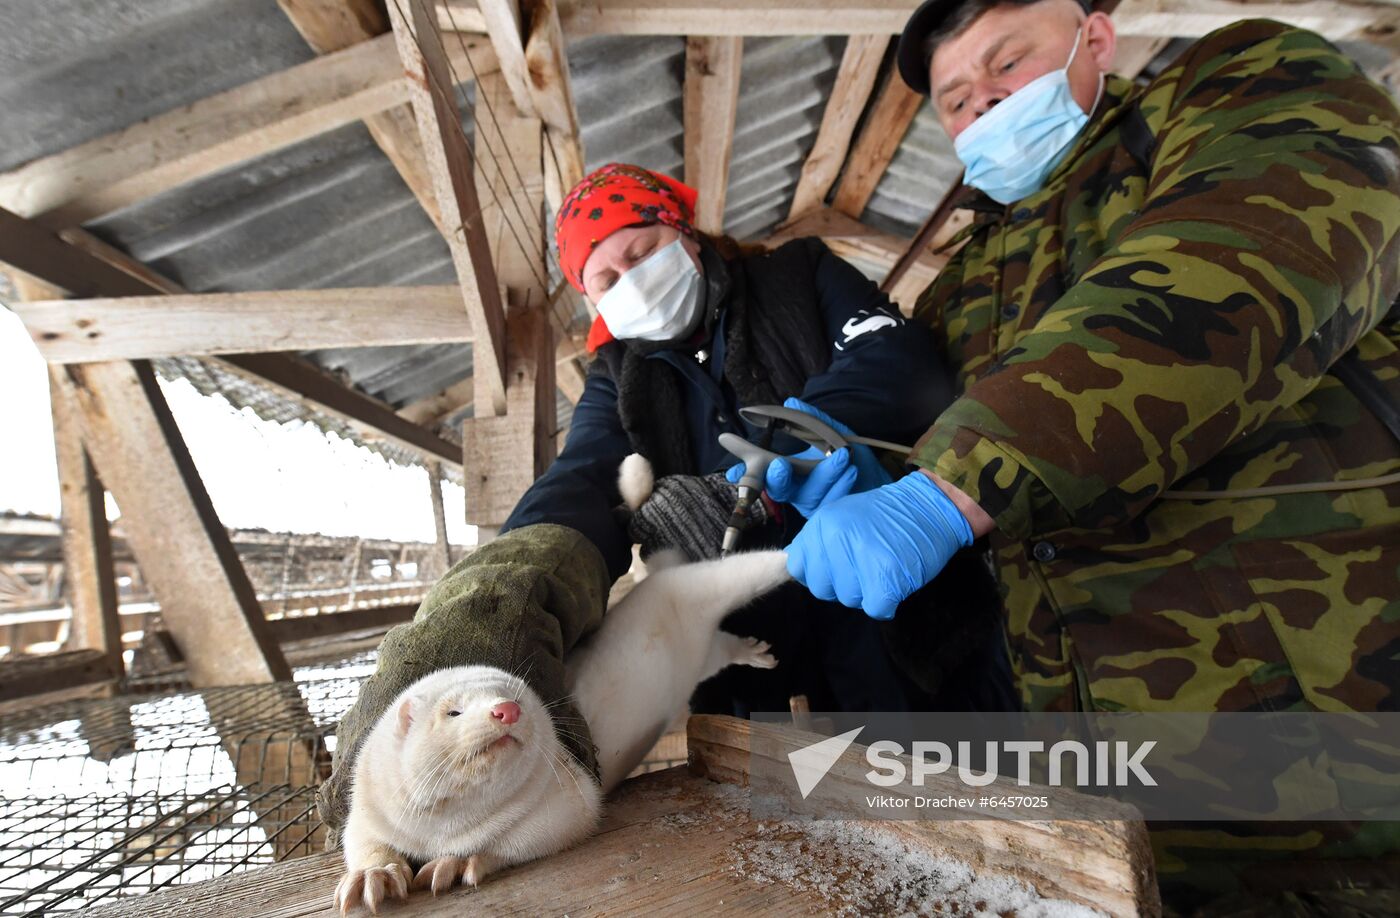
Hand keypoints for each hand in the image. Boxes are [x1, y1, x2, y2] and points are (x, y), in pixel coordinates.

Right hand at [726, 397, 892, 517]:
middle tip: (779, 465)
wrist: (879, 479)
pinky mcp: (833, 513)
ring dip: (824, 474)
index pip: (762, 476)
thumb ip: (810, 419)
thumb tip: (791, 402)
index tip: (734, 473)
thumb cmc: (850, 457)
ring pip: (811, 493)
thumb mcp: (832, 433)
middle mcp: (797, 490)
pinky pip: (833, 500)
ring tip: (840, 457)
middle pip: (779, 489)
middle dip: (777, 478)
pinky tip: (849, 470)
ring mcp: (814, 503)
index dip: (746, 476)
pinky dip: (841, 483)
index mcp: (789, 474)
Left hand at [786, 472, 973, 620]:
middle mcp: (837, 539)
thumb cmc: (886, 516)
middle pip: (822, 589)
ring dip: (866, 592)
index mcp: (823, 524)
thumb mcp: (842, 516)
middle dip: (842, 585)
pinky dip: (886, 603)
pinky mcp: (886, 578)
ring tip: (882, 568)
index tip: (837, 565)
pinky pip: (875, 608)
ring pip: (848, 599)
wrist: (929, 507)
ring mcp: (862, 558)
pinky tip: (894, 582)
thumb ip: (817, 542)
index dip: (818, 572)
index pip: (799, 567)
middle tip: (864, 567)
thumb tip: (795, 565)